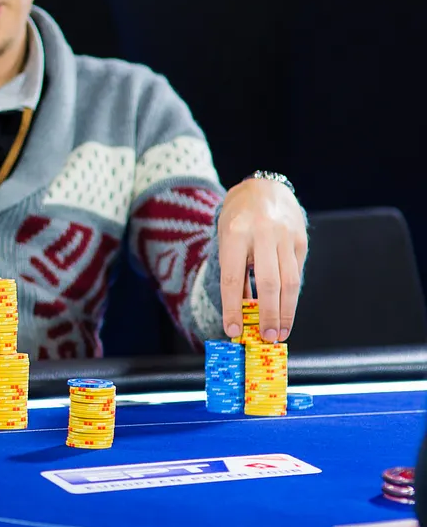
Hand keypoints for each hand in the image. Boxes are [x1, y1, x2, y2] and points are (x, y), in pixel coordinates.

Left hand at [219, 177, 307, 341]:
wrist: (262, 189)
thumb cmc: (238, 220)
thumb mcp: (226, 240)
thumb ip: (235, 272)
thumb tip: (242, 312)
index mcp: (235, 233)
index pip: (233, 278)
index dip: (233, 307)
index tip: (233, 329)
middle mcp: (262, 234)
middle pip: (269, 282)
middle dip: (269, 314)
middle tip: (267, 337)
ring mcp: (285, 236)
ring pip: (290, 281)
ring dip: (286, 311)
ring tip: (280, 331)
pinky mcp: (301, 240)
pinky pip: (296, 272)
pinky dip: (291, 295)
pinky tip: (286, 310)